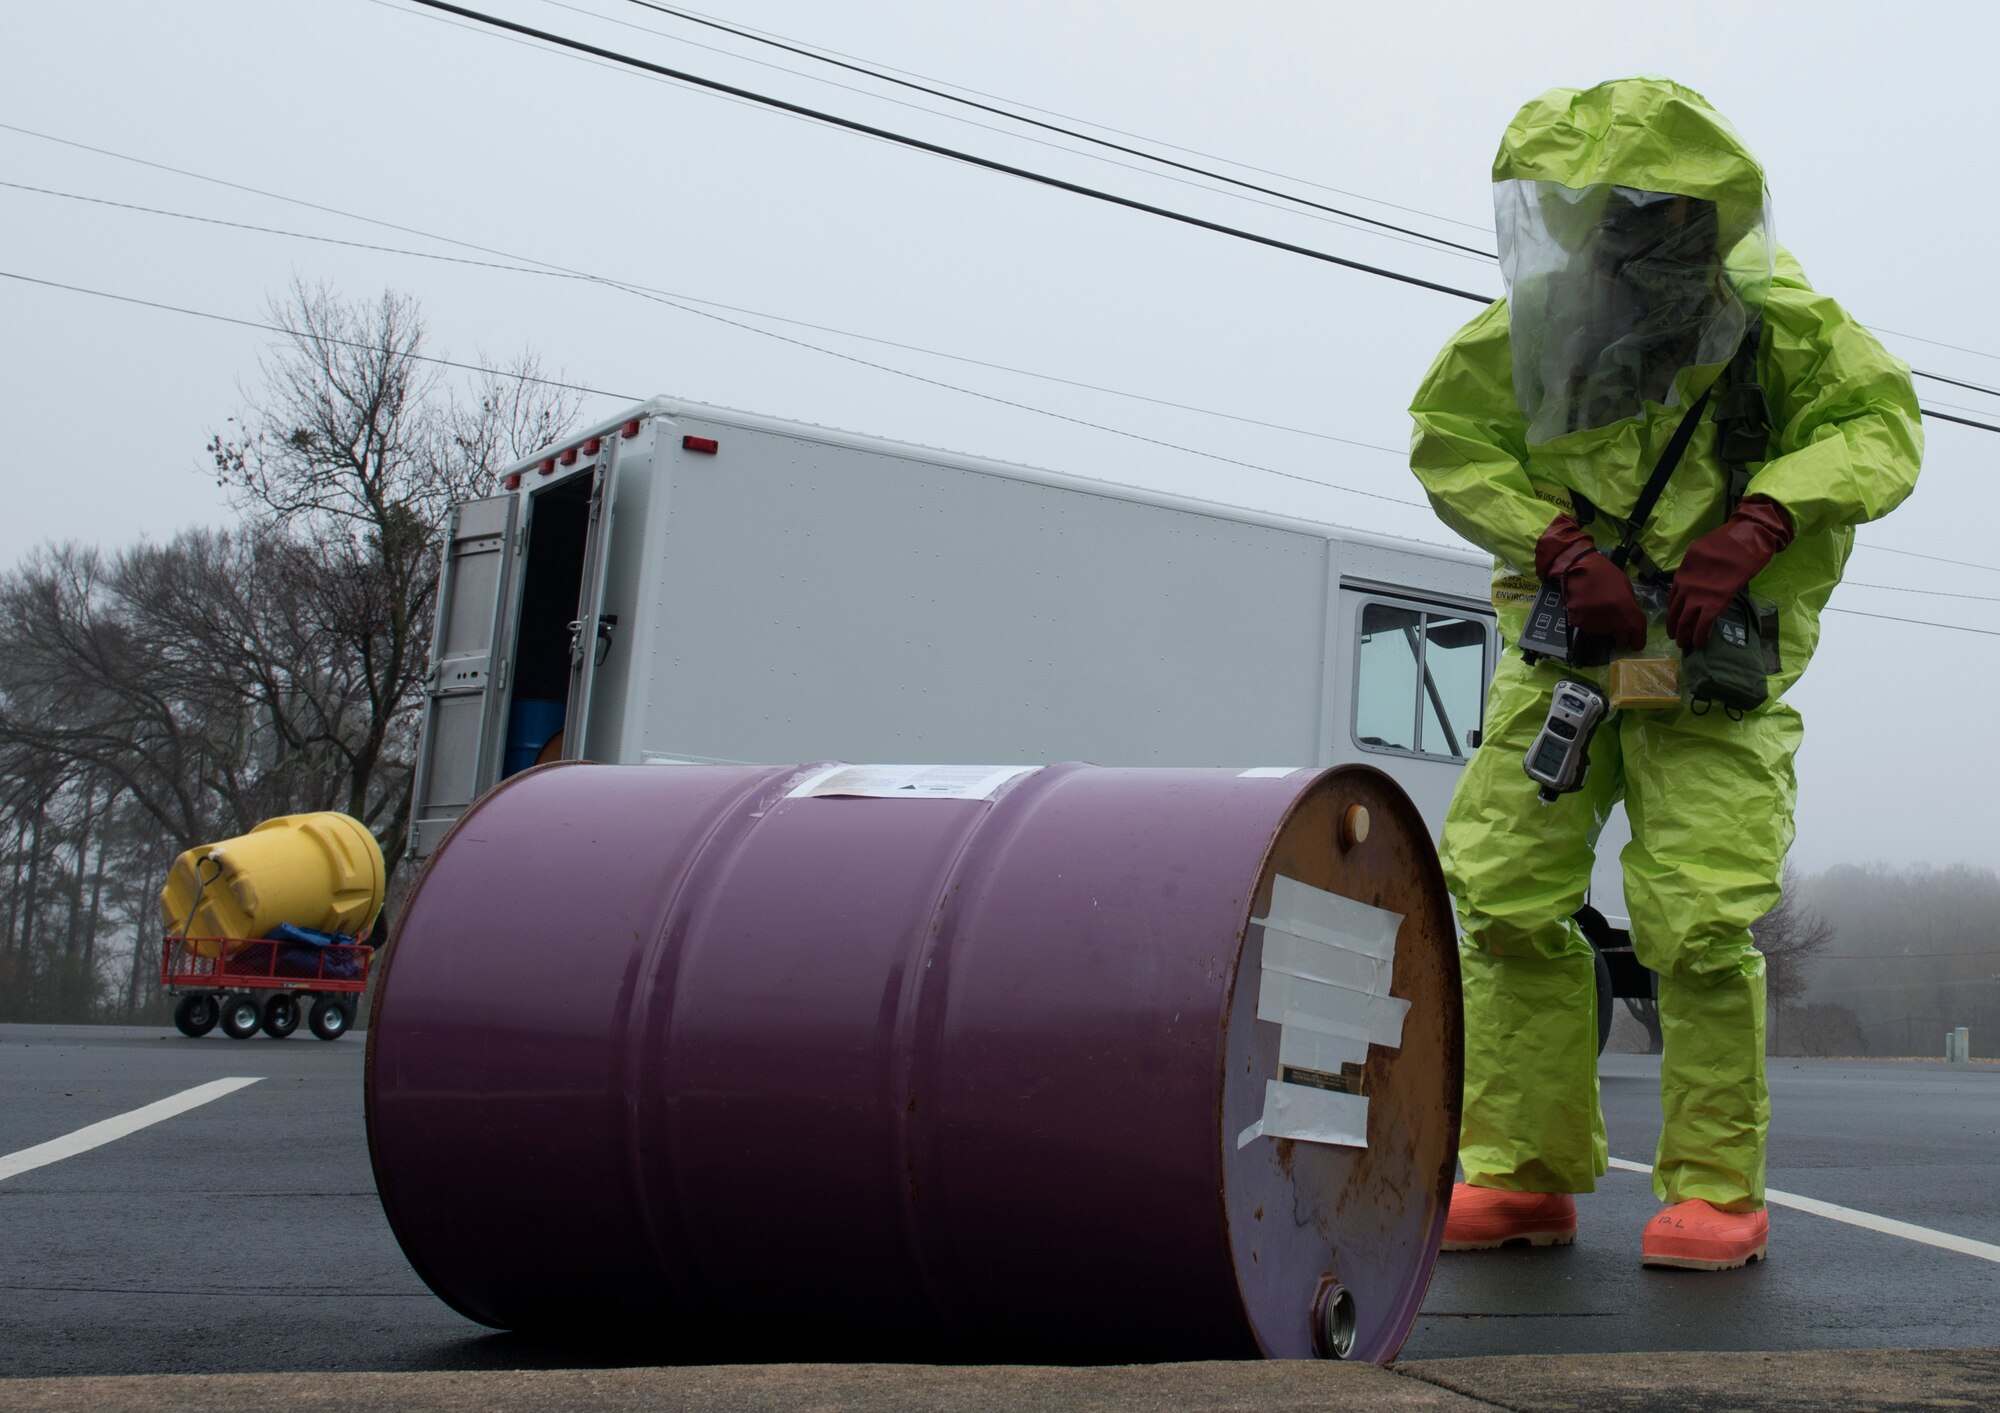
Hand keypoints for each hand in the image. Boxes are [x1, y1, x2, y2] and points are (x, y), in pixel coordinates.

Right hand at [1535, 515, 1646, 650]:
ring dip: (1603, 626)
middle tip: (1615, 621)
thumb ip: (1630, 606)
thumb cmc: (1605, 574)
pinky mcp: (1578, 623)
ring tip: (1598, 608)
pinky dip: (1589, 621)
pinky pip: (1588, 627)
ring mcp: (1594, 623)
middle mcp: (1611, 621)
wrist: (1577, 566)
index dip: (1637, 642)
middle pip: (1620, 639)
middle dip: (1620, 634)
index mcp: (1626, 610)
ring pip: (1603, 633)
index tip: (1635, 643)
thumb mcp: (1626, 588)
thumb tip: (1631, 622)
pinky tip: (1587, 608)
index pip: (1637, 638)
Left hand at [1666, 497, 1792, 650]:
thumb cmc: (1726, 543)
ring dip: (1685, 636)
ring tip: (1686, 645)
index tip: (1673, 623)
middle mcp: (1685, 588)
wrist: (1743, 541)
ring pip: (1685, 622)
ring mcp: (1698, 596)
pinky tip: (1701, 644)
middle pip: (1675, 613)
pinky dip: (1701, 636)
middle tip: (1678, 640)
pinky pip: (1703, 625)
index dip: (1672, 614)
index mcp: (1681, 576)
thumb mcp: (1698, 553)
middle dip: (1675, 629)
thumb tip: (1694, 580)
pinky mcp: (1714, 603)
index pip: (1671, 600)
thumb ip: (1693, 569)